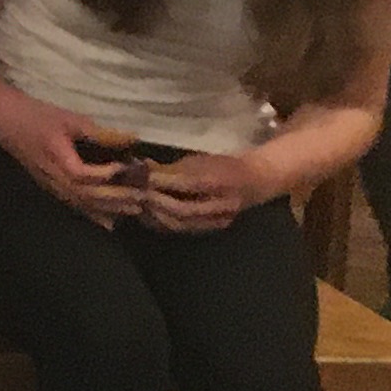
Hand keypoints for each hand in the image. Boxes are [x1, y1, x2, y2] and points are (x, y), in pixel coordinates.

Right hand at [0, 98, 141, 224]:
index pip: (82, 174)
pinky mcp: (50, 187)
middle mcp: (53, 176)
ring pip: (80, 203)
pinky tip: (108, 222)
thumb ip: (99, 132)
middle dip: (115, 198)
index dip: (106, 174)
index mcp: (56, 157)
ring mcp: (50, 184)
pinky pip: (73, 205)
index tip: (129, 167)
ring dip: (108, 209)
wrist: (5, 122)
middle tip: (142, 199)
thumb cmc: (37, 116)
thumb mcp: (69, 119)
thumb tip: (132, 140)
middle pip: (85, 194)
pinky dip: (92, 214)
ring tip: (133, 211)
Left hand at [137, 149, 272, 235]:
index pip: (188, 184)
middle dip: (155, 202)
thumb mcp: (200, 161)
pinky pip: (181, 230)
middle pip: (182, 210)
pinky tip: (147, 215)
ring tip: (137, 204)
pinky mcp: (210, 229)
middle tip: (135, 193)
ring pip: (179, 224)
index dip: (162, 181)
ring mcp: (217, 221)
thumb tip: (141, 168)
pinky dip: (161, 223)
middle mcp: (221, 205)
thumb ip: (172, 168)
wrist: (255, 182)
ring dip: (154, 215)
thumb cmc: (224, 166)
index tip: (141, 176)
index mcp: (220, 182)